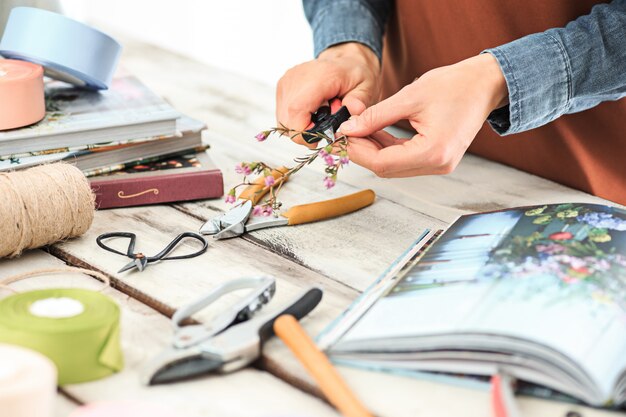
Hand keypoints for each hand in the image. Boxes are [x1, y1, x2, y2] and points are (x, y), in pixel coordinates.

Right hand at [276, 42, 380, 147]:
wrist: (345, 61)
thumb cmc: (356, 75)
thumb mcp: (366, 88)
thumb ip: (358, 105)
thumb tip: (349, 122)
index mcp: (319, 76)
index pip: (297, 110)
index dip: (304, 132)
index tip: (320, 137)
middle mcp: (297, 77)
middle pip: (288, 119)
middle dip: (305, 133)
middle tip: (325, 126)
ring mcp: (287, 82)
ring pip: (283, 120)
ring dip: (301, 127)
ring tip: (320, 116)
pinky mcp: (282, 88)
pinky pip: (283, 115)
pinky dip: (297, 120)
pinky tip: (312, 112)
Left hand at [340, 54, 508, 176]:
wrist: (485, 84)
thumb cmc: (455, 85)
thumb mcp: (409, 97)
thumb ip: (376, 116)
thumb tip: (348, 128)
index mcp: (433, 153)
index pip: (382, 163)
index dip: (357, 150)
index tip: (342, 134)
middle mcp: (438, 166)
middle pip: (386, 168)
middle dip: (362, 150)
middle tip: (346, 129)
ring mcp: (439, 165)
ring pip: (393, 166)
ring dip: (373, 149)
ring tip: (357, 127)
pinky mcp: (437, 159)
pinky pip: (404, 159)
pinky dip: (387, 147)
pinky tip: (373, 131)